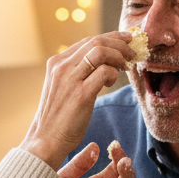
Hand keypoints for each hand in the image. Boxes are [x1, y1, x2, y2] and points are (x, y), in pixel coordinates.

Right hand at [19, 32, 134, 169]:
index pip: (88, 40)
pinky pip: (104, 72)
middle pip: (97, 41)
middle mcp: (62, 67)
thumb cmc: (57, 116)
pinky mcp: (81, 95)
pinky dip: (114, 74)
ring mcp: (70, 79)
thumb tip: (102, 62)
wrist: (46, 139)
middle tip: (133, 52)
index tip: (125, 41)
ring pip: (101, 51)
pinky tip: (112, 83)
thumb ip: (76, 72)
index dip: (111, 37)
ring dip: (120, 55)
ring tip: (127, 65)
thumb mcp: (61, 86)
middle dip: (120, 43)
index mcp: (57, 62)